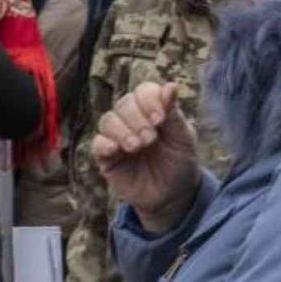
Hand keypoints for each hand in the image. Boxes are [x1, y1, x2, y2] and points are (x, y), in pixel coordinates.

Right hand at [93, 83, 201, 233]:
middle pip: (124, 104)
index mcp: (152, 110)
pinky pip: (97, 143)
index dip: (149, 100)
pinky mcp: (106, 156)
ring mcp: (117, 137)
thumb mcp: (183, 138)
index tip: (160, 119)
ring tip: (137, 146)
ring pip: (108, 120)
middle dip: (137, 119)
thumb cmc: (179, 163)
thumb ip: (174, 113)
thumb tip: (171, 85)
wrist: (172, 196)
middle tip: (150, 139)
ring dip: (122, 131)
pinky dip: (105, 143)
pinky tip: (117, 150)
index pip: (143, 91)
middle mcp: (132, 119)